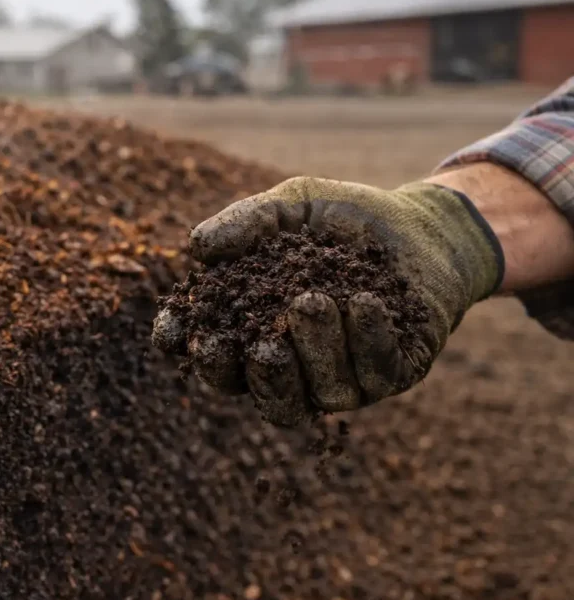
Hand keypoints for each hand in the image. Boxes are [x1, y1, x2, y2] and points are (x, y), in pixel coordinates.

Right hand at [154, 177, 503, 425]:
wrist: (422, 224)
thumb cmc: (342, 217)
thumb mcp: (291, 206)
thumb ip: (246, 222)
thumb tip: (197, 246)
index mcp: (253, 328)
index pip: (210, 353)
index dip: (188, 346)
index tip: (178, 331)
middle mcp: (293, 363)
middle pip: (259, 394)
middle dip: (255, 374)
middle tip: (259, 343)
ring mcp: (342, 376)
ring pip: (317, 394)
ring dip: (312, 350)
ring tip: (313, 301)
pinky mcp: (391, 374)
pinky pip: (372, 377)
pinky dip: (364, 340)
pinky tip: (362, 301)